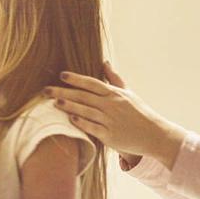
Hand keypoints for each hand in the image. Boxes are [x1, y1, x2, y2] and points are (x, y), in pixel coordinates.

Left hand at [46, 61, 182, 166]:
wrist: (153, 134)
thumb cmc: (139, 112)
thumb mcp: (128, 93)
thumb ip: (114, 78)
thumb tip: (105, 62)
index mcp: (114, 94)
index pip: (92, 83)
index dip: (76, 79)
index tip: (61, 75)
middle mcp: (111, 105)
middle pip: (84, 96)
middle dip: (64, 92)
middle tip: (46, 90)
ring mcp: (110, 121)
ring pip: (86, 111)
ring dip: (70, 106)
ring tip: (55, 102)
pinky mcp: (110, 136)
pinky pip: (93, 128)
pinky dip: (82, 122)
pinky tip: (70, 118)